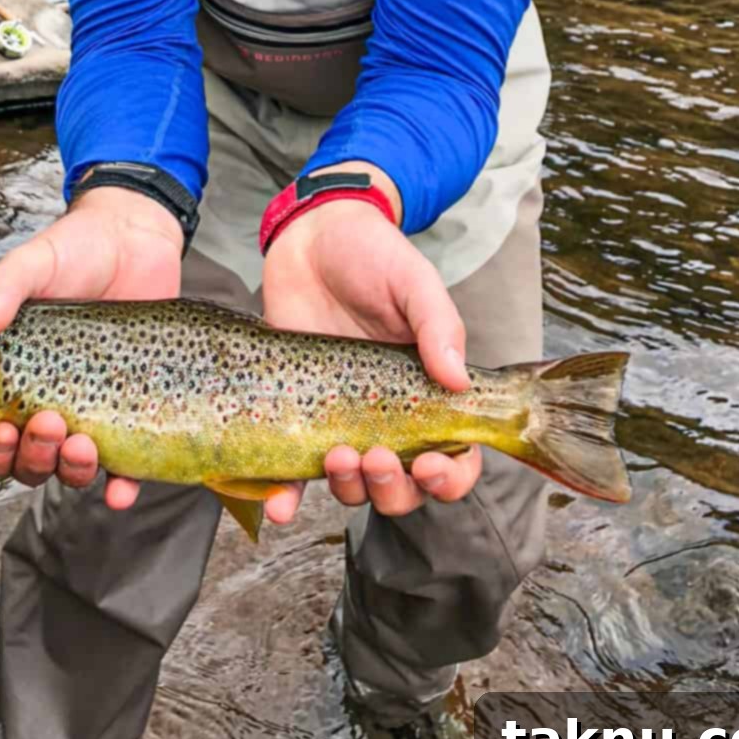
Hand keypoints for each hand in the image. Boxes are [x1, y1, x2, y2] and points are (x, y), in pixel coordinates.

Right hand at [0, 188, 181, 503]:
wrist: (136, 239)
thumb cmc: (75, 251)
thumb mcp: (34, 262)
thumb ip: (2, 286)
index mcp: (9, 377)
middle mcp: (45, 402)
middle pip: (24, 461)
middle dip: (30, 458)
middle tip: (46, 423)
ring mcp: (90, 408)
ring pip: (68, 469)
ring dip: (69, 470)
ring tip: (82, 442)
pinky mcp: (132, 411)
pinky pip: (124, 467)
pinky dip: (119, 488)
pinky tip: (118, 491)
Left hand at [260, 183, 478, 525]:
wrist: (309, 235)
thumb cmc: (372, 255)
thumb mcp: (414, 282)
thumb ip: (438, 326)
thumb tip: (458, 382)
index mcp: (427, 393)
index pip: (454, 458)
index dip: (449, 477)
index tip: (432, 464)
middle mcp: (386, 417)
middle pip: (401, 487)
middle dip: (393, 488)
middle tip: (376, 455)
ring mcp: (338, 419)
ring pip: (352, 486)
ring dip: (348, 489)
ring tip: (336, 455)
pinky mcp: (293, 414)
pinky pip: (290, 469)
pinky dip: (284, 496)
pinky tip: (280, 503)